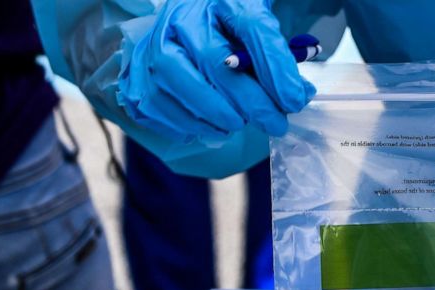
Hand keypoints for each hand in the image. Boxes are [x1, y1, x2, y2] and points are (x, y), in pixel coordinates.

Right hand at [118, 0, 313, 141]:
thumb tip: (298, 96)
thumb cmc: (225, 31)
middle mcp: (180, 18)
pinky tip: (212, 126)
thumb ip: (278, 57)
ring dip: (217, 115)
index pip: (253, 27)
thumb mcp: (256, 30)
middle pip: (217, 64)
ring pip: (181, 85)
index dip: (276, 68)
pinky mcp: (136, 74)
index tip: (295, 101)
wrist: (181, 29)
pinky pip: (158, 106)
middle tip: (275, 123)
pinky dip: (189, 124)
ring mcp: (153, 45)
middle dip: (252, 102)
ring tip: (239, 123)